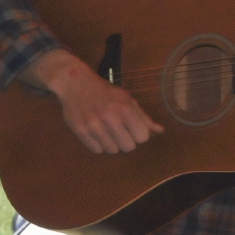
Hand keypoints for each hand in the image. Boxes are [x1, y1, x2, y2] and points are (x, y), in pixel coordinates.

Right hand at [33, 49, 162, 153]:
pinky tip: (97, 134)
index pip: (142, 137)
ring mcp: (93, 125)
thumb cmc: (105, 91)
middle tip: (120, 133)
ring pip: (112, 150)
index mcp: (124, 108)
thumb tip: (159, 131)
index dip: (139, 134)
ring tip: (108, 134)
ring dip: (112, 144)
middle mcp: (109, 117)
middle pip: (128, 147)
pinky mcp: (80, 131)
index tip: (132, 128)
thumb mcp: (126, 99)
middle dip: (126, 142)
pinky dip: (99, 145)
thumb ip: (142, 116)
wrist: (75, 84)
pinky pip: (96, 150)